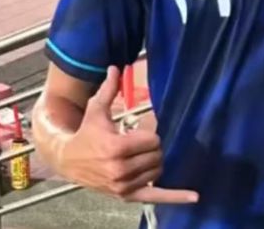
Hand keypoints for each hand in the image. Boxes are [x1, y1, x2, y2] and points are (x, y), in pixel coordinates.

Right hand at [59, 66, 198, 204]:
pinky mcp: (126, 196)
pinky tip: (195, 196)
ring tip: (138, 155)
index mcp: (116, 147)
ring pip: (158, 171)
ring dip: (153, 162)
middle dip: (151, 147)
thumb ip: (108, 90)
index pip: (152, 140)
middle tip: (138, 142)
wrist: (69, 161)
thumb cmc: (86, 133)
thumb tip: (115, 67)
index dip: (149, 132)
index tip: (138, 128)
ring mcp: (123, 186)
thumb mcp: (96, 110)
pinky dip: (175, 197)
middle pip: (157, 155)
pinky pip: (155, 197)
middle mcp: (120, 169)